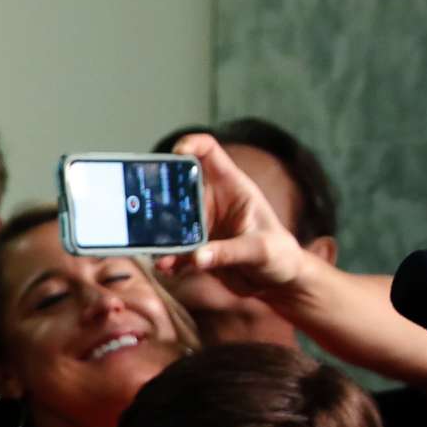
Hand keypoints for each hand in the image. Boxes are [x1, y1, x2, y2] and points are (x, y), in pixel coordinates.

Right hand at [153, 132, 311, 299]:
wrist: (278, 281)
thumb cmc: (280, 255)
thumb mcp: (260, 250)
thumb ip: (229, 252)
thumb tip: (197, 256)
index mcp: (232, 187)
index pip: (208, 152)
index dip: (191, 145)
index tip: (175, 153)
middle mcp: (212, 201)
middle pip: (177, 185)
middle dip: (159, 193)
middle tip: (146, 207)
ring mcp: (200, 224)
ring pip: (169, 219)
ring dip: (159, 232)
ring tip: (157, 247)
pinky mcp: (194, 247)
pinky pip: (173, 248)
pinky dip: (166, 257)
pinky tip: (166, 266)